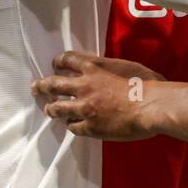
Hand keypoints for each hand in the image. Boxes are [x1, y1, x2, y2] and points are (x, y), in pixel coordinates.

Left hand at [30, 51, 161, 140]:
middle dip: (42, 86)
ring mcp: (84, 107)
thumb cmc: (146, 83)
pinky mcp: (89, 126)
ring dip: (51, 108)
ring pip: (57, 108)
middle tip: (36, 87)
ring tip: (49, 110)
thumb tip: (106, 68)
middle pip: (53, 84)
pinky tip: (72, 125)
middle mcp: (84, 86)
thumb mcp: (126, 65)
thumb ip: (110, 67)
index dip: (58, 62)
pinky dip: (71, 125)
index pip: (68, 60)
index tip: (55, 65)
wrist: (151, 105)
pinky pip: (73, 127)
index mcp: (94, 68)